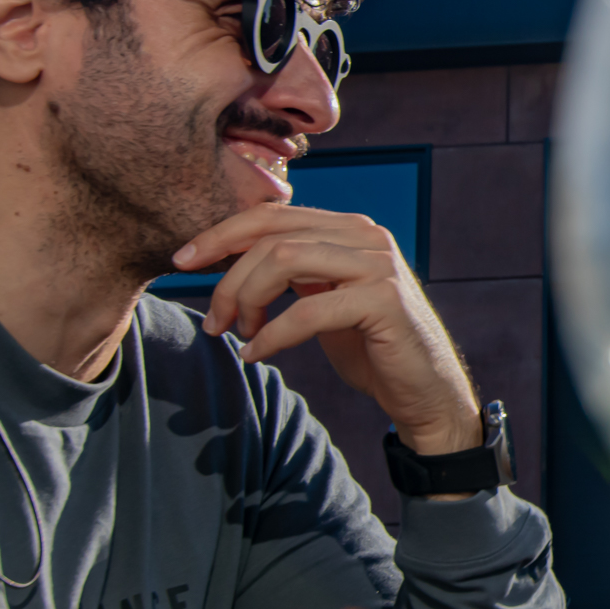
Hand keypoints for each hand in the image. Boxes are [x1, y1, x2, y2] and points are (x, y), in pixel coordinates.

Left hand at [175, 204, 480, 454]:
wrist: (426, 392)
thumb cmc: (373, 350)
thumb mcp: (325, 300)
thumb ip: (293, 273)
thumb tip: (230, 261)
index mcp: (350, 229)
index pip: (274, 215)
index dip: (222, 233)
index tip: (183, 262)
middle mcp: (367, 236)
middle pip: (274, 235)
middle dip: (228, 275)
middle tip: (210, 318)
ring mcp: (379, 265)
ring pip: (285, 260)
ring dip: (247, 299)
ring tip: (236, 334)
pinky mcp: (384, 300)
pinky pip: (308, 309)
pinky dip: (272, 334)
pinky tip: (256, 353)